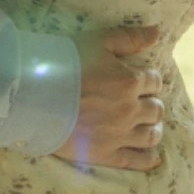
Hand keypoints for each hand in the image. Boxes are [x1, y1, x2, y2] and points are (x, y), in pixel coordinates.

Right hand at [52, 25, 163, 173]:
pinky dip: (148, 159)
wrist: (36, 96)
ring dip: (154, 129)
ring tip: (149, 127)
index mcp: (129, 81)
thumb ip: (129, 37)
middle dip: (152, 104)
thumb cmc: (65, 63)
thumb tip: (157, 33)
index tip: (143, 81)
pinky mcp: (106, 154)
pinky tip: (152, 158)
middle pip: (156, 110)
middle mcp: (130, 109)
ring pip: (150, 135)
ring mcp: (120, 135)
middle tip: (145, 103)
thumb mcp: (98, 41)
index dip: (150, 80)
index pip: (154, 81)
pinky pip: (135, 160)